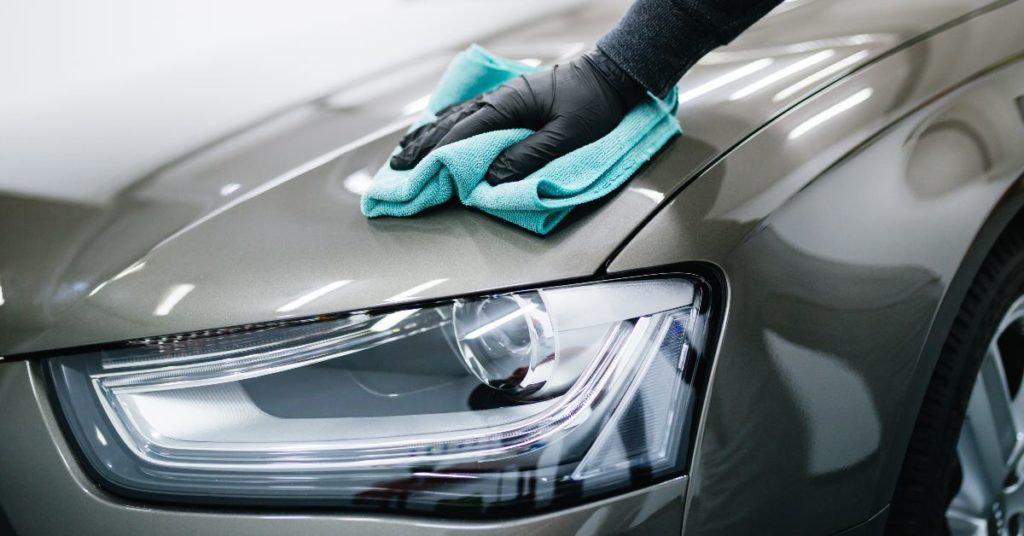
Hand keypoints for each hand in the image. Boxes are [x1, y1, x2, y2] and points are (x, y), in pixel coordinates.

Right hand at [390, 49, 646, 184]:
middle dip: (423, 148)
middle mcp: (498, 99)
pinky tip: (436, 131)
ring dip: (429, 138)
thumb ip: (528, 157)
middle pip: (451, 125)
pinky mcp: (509, 101)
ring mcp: (502, 98)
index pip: (464, 133)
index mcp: (508, 105)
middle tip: (397, 169)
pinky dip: (447, 127)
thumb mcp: (566, 137)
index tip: (415, 173)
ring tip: (406, 154)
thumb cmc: (594, 105)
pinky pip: (469, 114)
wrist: (611, 75)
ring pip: (456, 119)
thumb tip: (491, 178)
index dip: (438, 155)